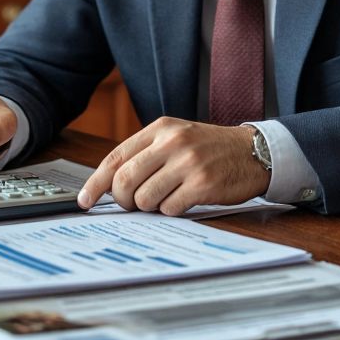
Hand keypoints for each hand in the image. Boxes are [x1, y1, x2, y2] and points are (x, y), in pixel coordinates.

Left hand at [77, 117, 269, 216]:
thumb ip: (146, 153)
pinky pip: (170, 208)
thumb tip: (110, 184)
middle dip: (123, 200)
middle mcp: (172, 142)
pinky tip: (185, 200)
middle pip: (125, 181)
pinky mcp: (203, 184)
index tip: (85, 199)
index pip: (116, 157)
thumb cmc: (210, 149)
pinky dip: (172, 210)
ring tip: (167, 197)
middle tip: (132, 204)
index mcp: (160, 129)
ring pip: (145, 199)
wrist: (254, 152)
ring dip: (151, 206)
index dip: (96, 182)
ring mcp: (188, 163)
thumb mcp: (177, 137)